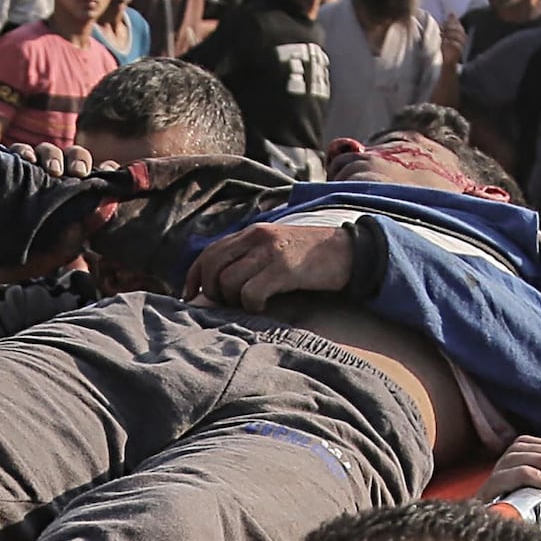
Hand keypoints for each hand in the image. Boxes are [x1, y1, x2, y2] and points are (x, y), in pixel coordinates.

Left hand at [182, 216, 366, 307]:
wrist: (351, 252)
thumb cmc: (311, 258)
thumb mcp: (276, 249)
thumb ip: (250, 258)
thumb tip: (220, 284)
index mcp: (252, 233)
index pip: (209, 252)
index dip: (194, 277)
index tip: (190, 297)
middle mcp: (257, 238)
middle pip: (212, 266)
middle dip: (213, 291)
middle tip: (228, 304)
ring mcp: (270, 252)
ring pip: (228, 282)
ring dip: (234, 301)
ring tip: (252, 304)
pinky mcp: (284, 269)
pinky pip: (251, 293)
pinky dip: (252, 306)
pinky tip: (266, 307)